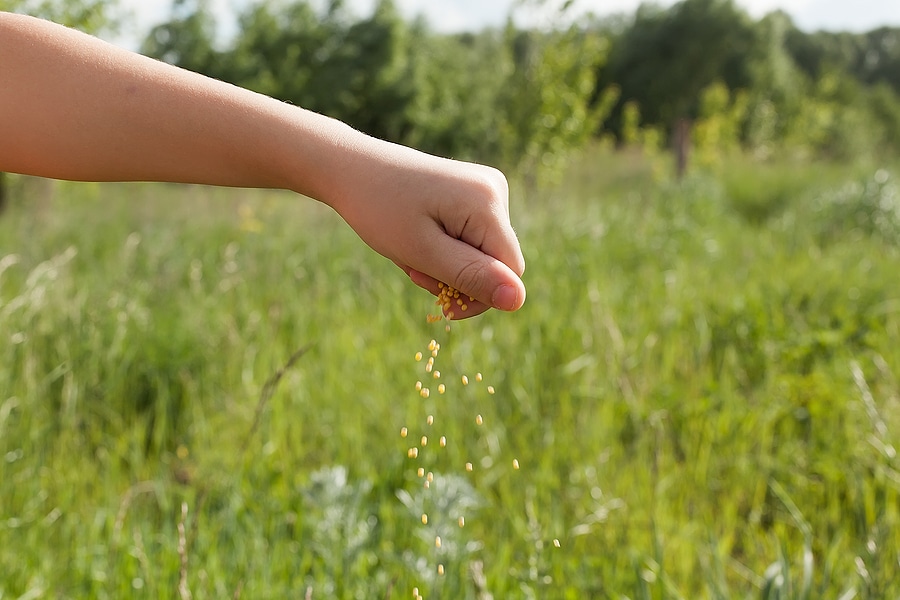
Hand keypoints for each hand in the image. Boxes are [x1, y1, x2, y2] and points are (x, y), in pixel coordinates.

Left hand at [325, 140, 525, 317]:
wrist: (353, 168)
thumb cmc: (381, 210)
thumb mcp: (423, 252)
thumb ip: (472, 276)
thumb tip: (518, 301)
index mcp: (488, 203)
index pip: (510, 272)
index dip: (479, 295)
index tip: (437, 296)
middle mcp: (496, 190)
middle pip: (497, 263)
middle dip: (458, 278)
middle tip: (414, 271)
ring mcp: (487, 189)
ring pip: (484, 253)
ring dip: (448, 266)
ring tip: (411, 253)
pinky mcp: (475, 193)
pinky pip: (473, 238)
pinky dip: (446, 249)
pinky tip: (419, 238)